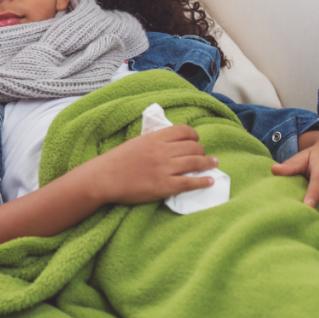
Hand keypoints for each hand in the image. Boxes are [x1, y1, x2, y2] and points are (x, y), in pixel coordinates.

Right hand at [90, 125, 217, 204]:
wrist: (104, 178)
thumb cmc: (117, 160)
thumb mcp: (137, 142)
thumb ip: (155, 140)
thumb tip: (171, 141)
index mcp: (155, 138)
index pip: (184, 131)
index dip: (194, 135)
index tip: (196, 140)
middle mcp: (163, 151)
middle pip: (193, 146)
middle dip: (202, 150)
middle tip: (205, 155)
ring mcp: (164, 168)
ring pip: (195, 163)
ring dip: (208, 163)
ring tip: (214, 164)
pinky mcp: (164, 186)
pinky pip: (190, 182)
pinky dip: (203, 181)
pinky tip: (210, 181)